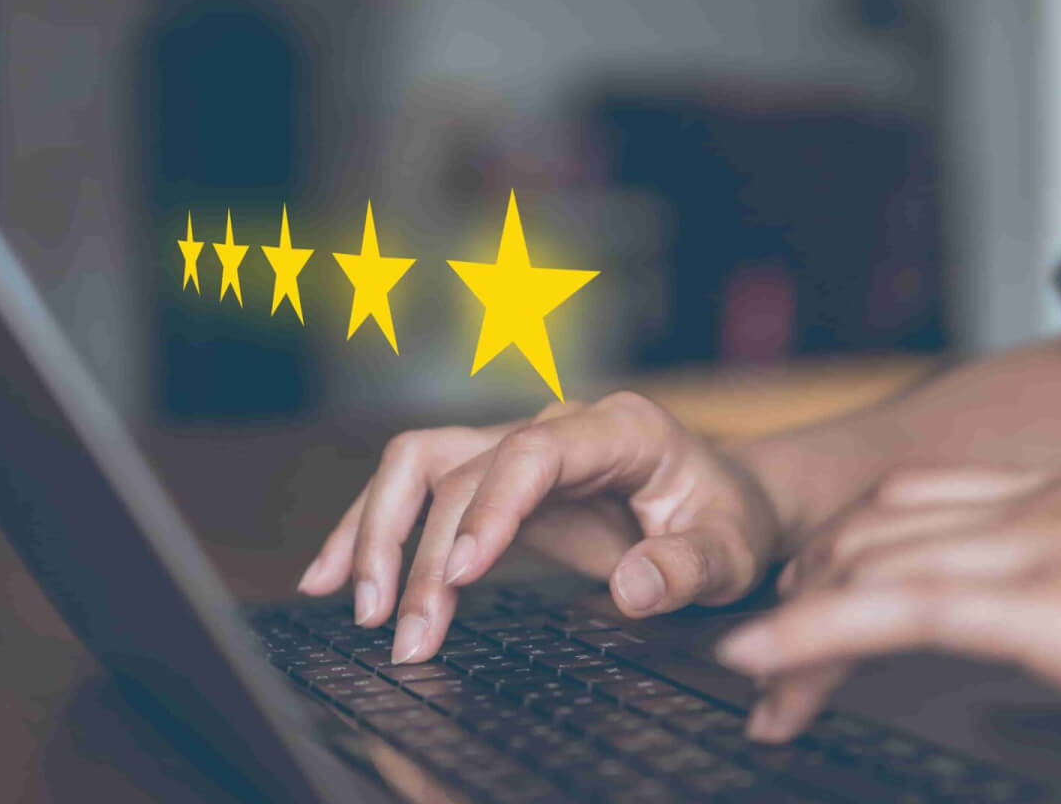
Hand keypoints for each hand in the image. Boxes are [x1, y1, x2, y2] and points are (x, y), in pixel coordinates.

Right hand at [297, 391, 782, 665]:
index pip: (534, 452)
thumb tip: (633, 588)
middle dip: (425, 552)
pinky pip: (419, 491)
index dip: (491, 507)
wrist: (726, 503)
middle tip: (409, 633)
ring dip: (378, 531)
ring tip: (360, 608)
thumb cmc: (728, 521)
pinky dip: (372, 530)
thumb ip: (687, 567)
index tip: (462, 573)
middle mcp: (558, 426)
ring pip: (420, 464)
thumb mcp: (730, 551)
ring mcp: (519, 448)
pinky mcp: (494, 480)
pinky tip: (330, 578)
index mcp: (620, 429)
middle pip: (462, 467)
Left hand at [718, 460, 1060, 803]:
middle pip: (884, 521)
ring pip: (879, 559)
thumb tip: (1048, 635)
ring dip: (797, 617)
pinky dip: (813, 634)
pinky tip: (764, 662)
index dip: (852, 550)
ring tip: (752, 671)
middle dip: (812, 582)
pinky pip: (901, 609)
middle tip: (769, 648)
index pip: (926, 501)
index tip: (811, 603)